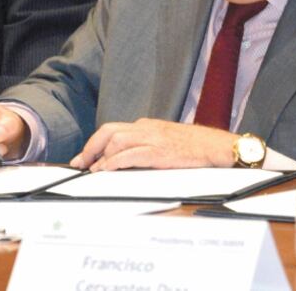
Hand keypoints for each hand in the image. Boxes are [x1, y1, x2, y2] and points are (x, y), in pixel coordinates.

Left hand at [69, 118, 238, 171]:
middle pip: (109, 131)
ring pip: (116, 141)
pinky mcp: (158, 151)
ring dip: (100, 157)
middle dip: (90, 147)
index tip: (85, 157)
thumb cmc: (195, 147)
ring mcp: (152, 138)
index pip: (114, 130)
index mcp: (147, 124)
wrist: (216, 147)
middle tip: (79, 163)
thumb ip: (148, 144)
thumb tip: (127, 158)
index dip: (95, 143)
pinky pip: (129, 155)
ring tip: (92, 170)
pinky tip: (107, 170)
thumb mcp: (167, 140)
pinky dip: (114, 162)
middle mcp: (146, 127)